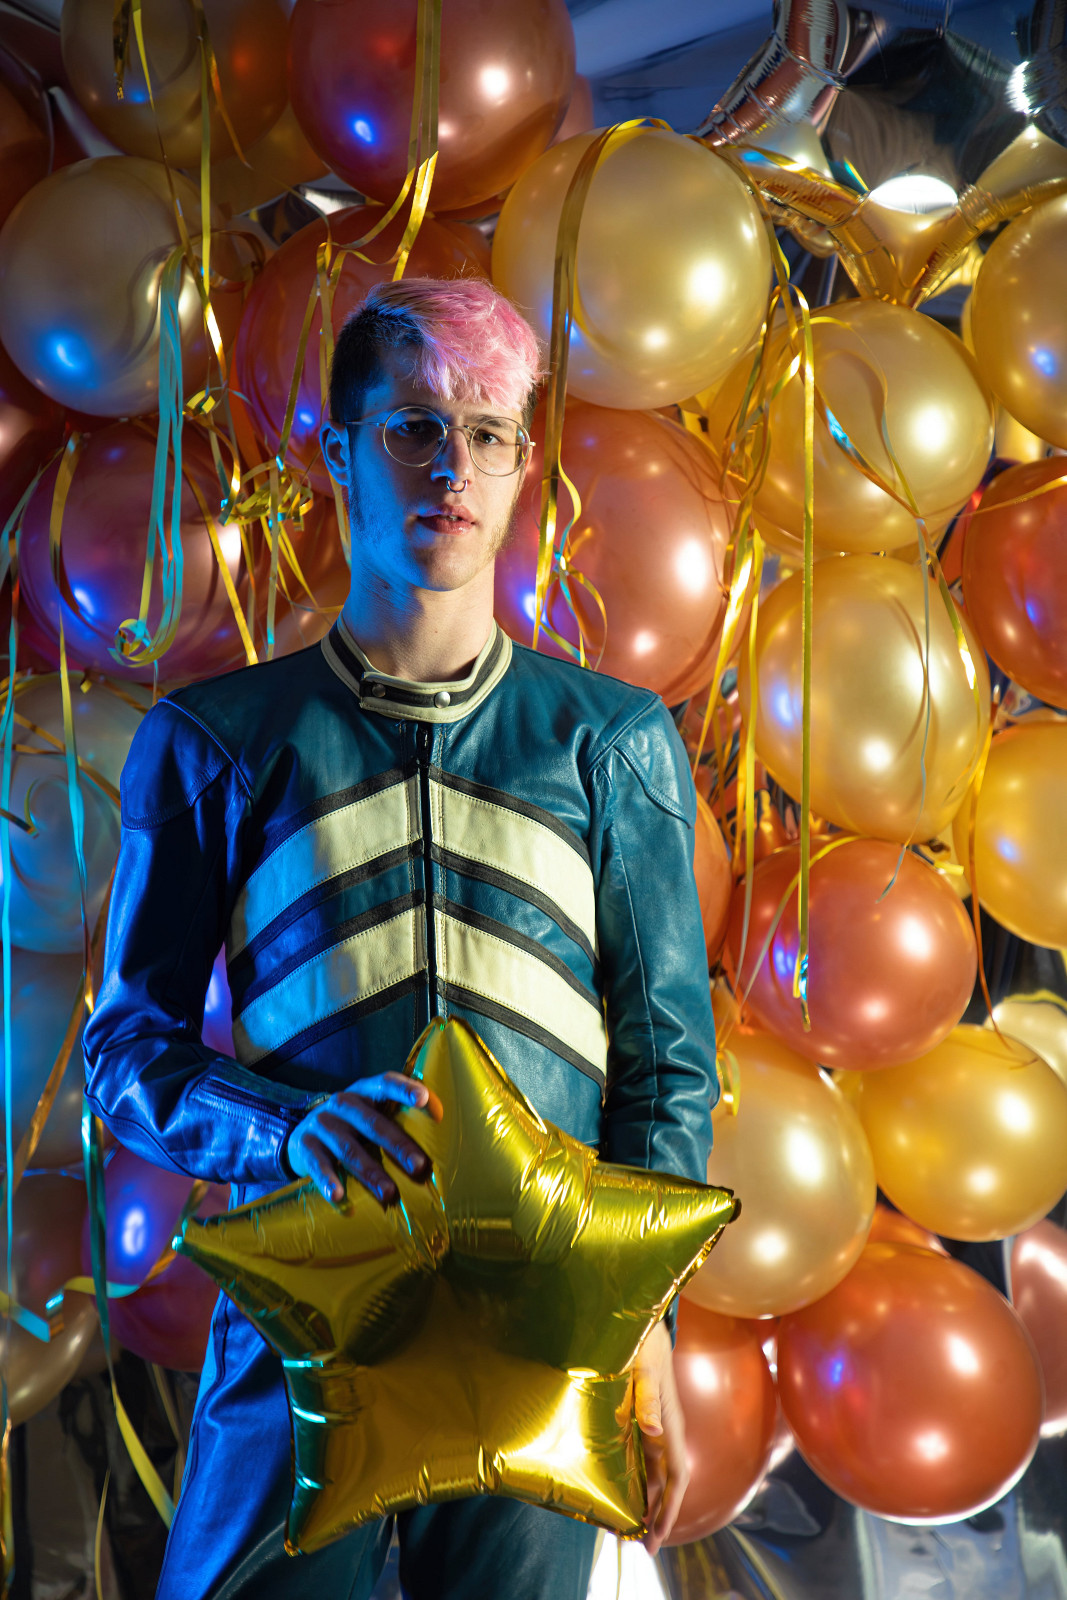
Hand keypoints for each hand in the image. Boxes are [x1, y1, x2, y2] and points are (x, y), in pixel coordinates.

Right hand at [286, 1072, 443, 1205]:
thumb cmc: (352, 1126)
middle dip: (397, 1145)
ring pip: (349, 1149)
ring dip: (370, 1172)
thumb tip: (442, 1135)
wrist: (301, 1137)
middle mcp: (342, 1103)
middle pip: (373, 1123)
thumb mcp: (370, 1114)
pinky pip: (318, 1164)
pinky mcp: (305, 1146)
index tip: (424, 1100)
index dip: (405, 1089)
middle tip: (419, 1165)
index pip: (386, 1083)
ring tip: (389, 1193)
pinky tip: (339, 1196)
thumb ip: (397, 1118)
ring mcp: (321, 1123)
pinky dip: (328, 1181)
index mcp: (364, 1091)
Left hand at [633, 1319, 688, 1555]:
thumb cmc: (645, 1346)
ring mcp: (658, 1428)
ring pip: (657, 1473)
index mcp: (671, 1425)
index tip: (658, 1535)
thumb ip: (646, 1400)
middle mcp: (667, 1432)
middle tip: (644, 1546)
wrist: (647, 1326)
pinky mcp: (646, 1420)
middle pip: (668, 1482)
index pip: (677, 1476)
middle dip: (659, 1515)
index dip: (670, 1507)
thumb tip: (654, 1430)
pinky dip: (641, 1481)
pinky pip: (647, 1459)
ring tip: (635, 1528)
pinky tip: (629, 1492)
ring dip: (649, 1501)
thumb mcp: (643, 1371)